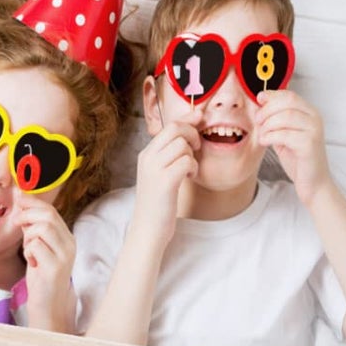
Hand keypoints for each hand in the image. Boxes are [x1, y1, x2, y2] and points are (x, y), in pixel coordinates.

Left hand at [15, 201, 75, 329]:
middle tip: (17, 222)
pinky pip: (36, 246)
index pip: (51, 211)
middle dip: (28, 214)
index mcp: (67, 237)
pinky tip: (32, 262)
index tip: (19, 197)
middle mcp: (70, 244)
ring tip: (28, 250)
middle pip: (49, 215)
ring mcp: (64, 256)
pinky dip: (28, 251)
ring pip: (42, 228)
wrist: (48, 305)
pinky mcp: (55, 267)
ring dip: (28, 235)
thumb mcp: (37, 247)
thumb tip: (22, 203)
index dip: (33, 202)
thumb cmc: (41, 276)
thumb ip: (32, 228)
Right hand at [133, 117, 200, 237]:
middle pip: (175, 128)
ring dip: (193, 155)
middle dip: (192, 134)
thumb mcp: (159, 174)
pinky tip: (189, 178)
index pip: (168, 125)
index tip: (200, 115)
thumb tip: (189, 134)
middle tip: (196, 149)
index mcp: (146, 154)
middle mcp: (148, 158)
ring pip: (182, 144)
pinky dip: (193, 168)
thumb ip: (169, 155)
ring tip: (190, 170)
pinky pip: (187, 161)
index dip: (187, 118)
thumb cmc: (158, 203)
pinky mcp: (165, 181)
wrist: (148, 229)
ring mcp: (154, 169)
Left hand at [253, 89, 331, 205]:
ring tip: (262, 135)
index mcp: (310, 113)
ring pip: (284, 117)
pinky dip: (270, 136)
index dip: (272, 95)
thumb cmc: (298, 159)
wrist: (313, 183)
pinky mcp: (309, 144)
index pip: (289, 95)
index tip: (259, 99)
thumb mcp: (284, 133)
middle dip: (267, 110)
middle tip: (258, 121)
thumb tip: (262, 100)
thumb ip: (275, 118)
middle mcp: (315, 118)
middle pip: (287, 102)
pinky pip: (284, 134)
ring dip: (267, 125)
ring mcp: (314, 130)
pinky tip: (266, 142)